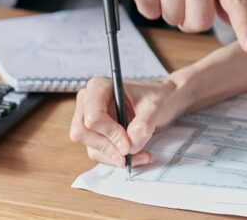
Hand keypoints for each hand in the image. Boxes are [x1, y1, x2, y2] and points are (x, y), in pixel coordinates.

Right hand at [69, 76, 195, 166]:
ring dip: (114, 157)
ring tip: (141, 155)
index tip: (128, 144)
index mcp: (99, 87)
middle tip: (130, 154)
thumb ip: (142, 125)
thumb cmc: (158, 97)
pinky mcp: (96, 134)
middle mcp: (89, 102)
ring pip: (91, 146)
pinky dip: (116, 158)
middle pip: (83, 133)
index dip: (110, 133)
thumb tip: (130, 145)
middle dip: (108, 147)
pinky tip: (136, 156)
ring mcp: (89, 119)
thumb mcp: (155, 107)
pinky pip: (99, 153)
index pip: (93, 116)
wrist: (164, 101)